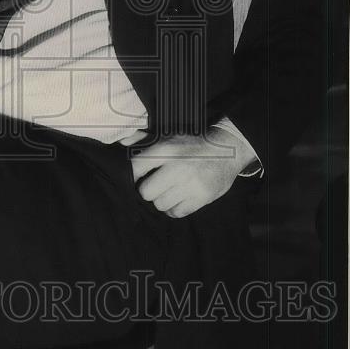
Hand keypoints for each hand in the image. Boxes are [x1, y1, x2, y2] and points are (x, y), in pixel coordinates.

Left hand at [122, 127, 250, 217]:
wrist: (227, 150)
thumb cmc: (192, 144)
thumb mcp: (168, 136)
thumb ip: (144, 138)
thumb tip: (122, 142)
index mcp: (166, 149)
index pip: (136, 167)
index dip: (134, 174)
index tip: (139, 175)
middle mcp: (177, 167)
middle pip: (145, 192)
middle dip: (148, 190)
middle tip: (156, 184)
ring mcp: (190, 184)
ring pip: (160, 204)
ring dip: (162, 200)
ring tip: (169, 191)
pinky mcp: (201, 197)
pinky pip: (176, 212)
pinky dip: (175, 208)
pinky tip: (179, 197)